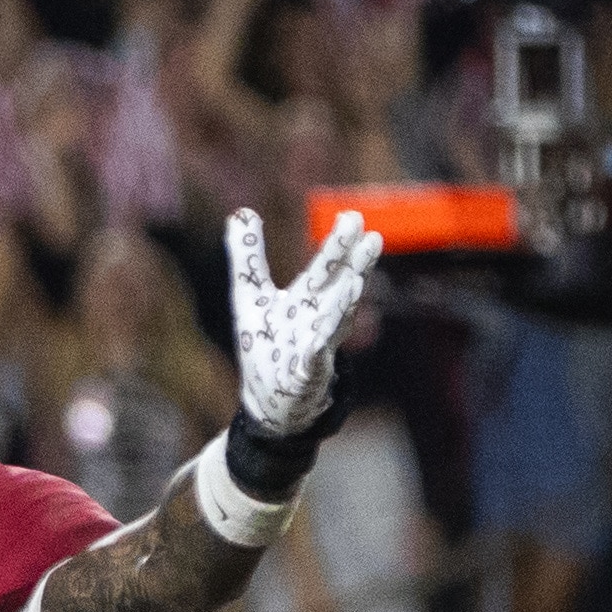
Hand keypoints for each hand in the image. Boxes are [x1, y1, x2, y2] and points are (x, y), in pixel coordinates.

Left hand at [226, 207, 378, 435]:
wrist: (268, 399)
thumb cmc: (266, 343)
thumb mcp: (250, 296)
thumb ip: (247, 257)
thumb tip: (240, 212)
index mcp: (308, 299)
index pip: (327, 268)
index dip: (339, 246)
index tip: (353, 218)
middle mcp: (319, 320)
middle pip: (338, 289)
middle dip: (353, 265)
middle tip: (371, 236)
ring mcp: (315, 349)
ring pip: (333, 325)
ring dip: (343, 305)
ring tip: (354, 284)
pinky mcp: (303, 377)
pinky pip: (312, 364)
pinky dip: (316, 353)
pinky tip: (318, 342)